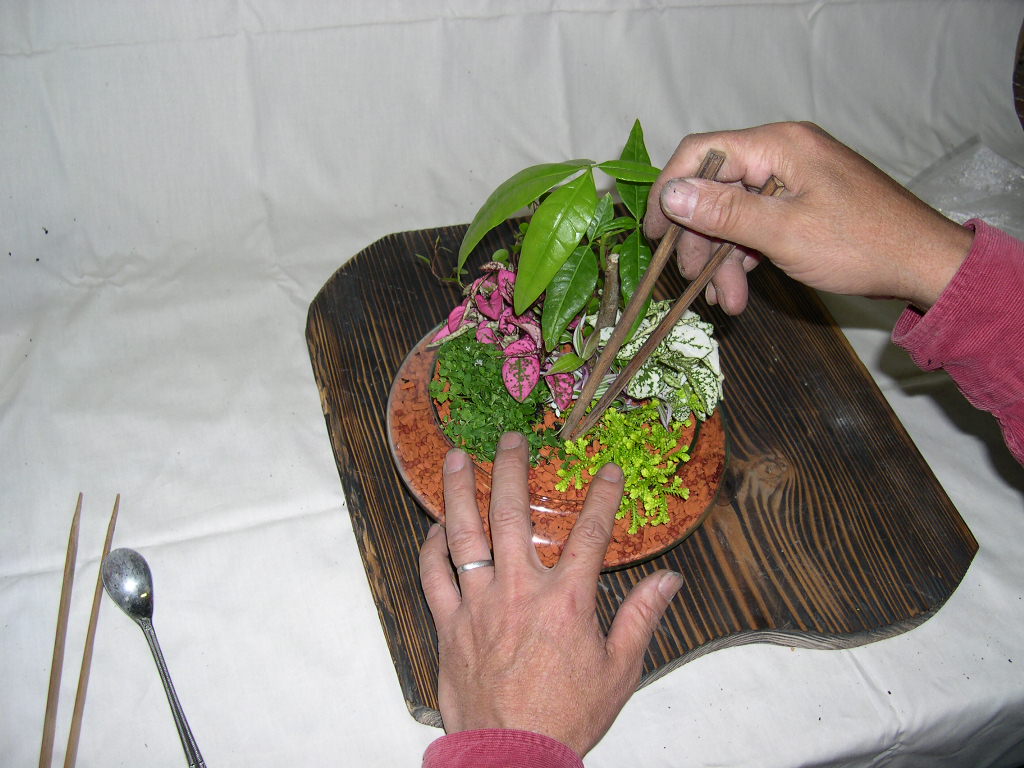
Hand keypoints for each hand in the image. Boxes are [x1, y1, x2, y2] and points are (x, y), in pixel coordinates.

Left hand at [418, 431, 683, 756]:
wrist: (513, 757)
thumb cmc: (566, 718)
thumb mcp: (620, 671)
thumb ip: (642, 617)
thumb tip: (670, 580)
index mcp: (566, 602)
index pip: (590, 534)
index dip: (603, 497)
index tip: (609, 471)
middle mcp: (519, 592)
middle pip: (511, 514)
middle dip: (512, 469)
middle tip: (511, 440)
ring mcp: (478, 606)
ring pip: (463, 535)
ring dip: (457, 491)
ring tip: (454, 456)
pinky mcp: (449, 626)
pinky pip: (433, 577)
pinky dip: (431, 549)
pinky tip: (434, 527)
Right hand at [644, 121, 973, 313]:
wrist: (924, 264)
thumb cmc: (861, 245)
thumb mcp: (784, 232)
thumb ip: (725, 212)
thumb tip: (670, 194)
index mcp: (778, 145)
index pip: (701, 152)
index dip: (669, 190)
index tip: (653, 234)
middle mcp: (781, 154)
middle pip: (715, 189)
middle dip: (701, 240)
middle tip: (693, 282)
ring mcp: (791, 180)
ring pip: (733, 214)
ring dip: (722, 259)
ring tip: (727, 302)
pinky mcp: (800, 204)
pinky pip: (756, 225)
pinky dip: (744, 257)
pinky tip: (741, 290)